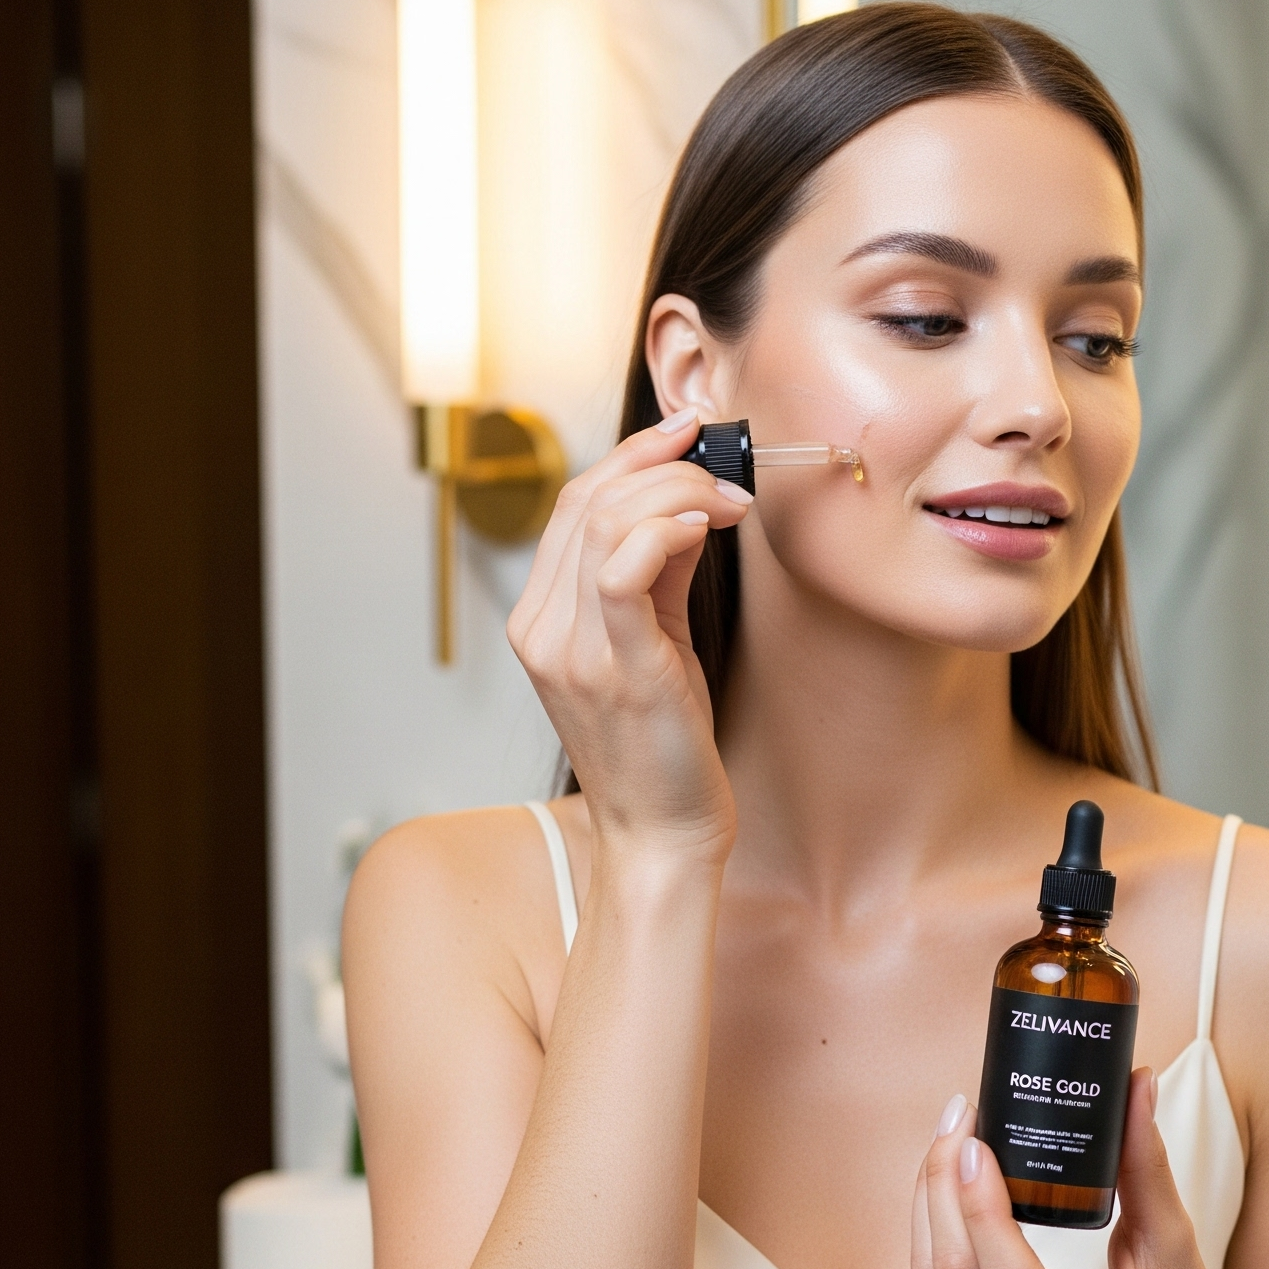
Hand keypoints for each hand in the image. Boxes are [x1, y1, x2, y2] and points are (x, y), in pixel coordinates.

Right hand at [506, 407, 751, 859]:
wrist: (663, 836)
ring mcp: (573, 651)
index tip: (686, 432)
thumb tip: (689, 501)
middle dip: (663, 466)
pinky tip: (707, 527)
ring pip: (605, 522)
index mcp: (539, 622)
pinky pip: (624, 567)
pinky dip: (667, 528)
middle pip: (587, 502)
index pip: (572, 506)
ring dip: (678, 492)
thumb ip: (659, 574)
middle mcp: (543, 631)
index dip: (630, 456)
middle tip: (725, 471)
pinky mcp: (618, 669)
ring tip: (729, 504)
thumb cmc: (665, 748)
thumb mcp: (654, 644)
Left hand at [910, 1069, 1226, 1268]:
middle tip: (961, 1120)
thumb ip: (1149, 1168)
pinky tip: (947, 1185)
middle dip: (944, 1186)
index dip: (983, 1213)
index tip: (978, 1146)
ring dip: (929, 1202)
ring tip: (950, 1140)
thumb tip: (1136, 1086)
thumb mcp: (1176, 1246)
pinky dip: (931, 1229)